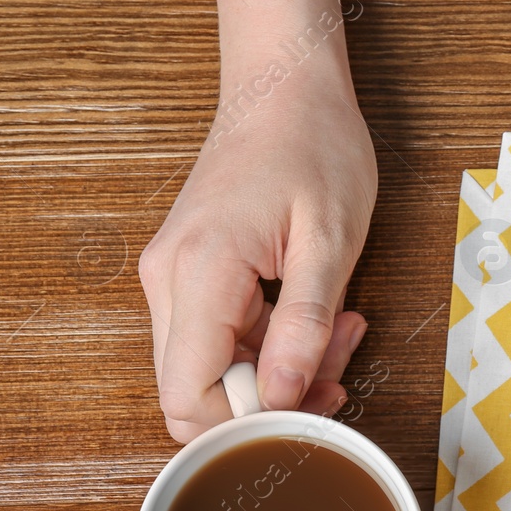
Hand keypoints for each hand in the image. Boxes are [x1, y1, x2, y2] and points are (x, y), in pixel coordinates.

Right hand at [139, 60, 377, 441]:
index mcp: (199, 272)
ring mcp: (172, 277)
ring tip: (342, 329)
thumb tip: (279, 397)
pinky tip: (319, 316)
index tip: (315, 403)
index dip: (249, 424)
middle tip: (339, 368)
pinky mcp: (190, 275)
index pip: (188, 398)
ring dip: (280, 370)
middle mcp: (168, 280)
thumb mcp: (330, 243)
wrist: (284, 87)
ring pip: (212, 371)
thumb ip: (304, 326)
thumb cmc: (314, 148)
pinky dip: (271, 344)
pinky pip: (222, 339)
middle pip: (194, 393)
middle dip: (272, 401)